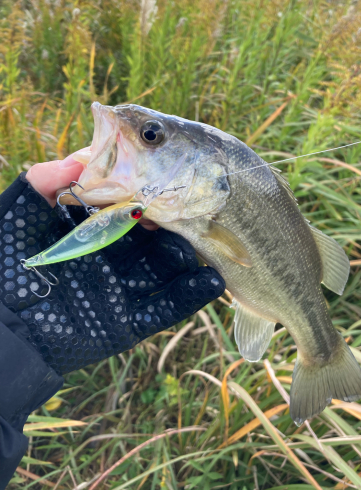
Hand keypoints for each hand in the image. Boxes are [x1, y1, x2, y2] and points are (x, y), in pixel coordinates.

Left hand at [1, 164, 224, 374]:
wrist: (4, 330)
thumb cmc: (5, 267)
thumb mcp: (17, 217)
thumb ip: (39, 184)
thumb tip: (78, 159)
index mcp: (92, 231)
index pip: (128, 207)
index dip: (146, 194)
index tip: (160, 182)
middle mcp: (114, 258)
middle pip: (155, 236)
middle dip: (175, 222)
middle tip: (192, 209)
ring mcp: (125, 290)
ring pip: (167, 269)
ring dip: (188, 255)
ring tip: (205, 241)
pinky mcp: (130, 323)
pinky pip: (166, 308)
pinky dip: (190, 295)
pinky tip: (211, 280)